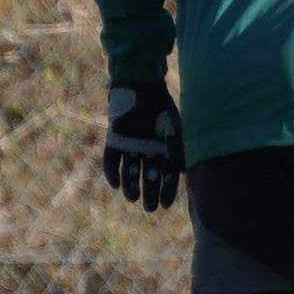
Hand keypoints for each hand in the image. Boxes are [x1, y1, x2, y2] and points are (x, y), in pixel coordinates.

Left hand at [103, 81, 184, 211]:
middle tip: (149, 208)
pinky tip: (114, 185)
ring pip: (129, 171)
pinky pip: (111, 159)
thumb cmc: (161, 107)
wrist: (141, 85)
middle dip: (149, 192)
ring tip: (132, 198)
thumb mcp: (174, 129)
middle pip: (148, 176)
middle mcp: (147, 150)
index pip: (167, 175)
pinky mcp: (114, 140)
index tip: (164, 205)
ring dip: (130, 185)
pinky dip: (112, 172)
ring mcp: (130, 145)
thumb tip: (182, 172)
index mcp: (164, 148)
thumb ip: (177, 150)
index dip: (166, 191)